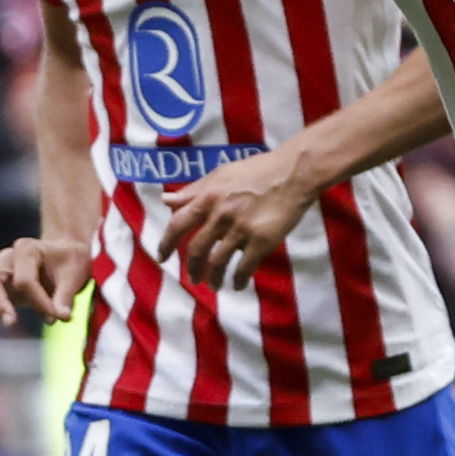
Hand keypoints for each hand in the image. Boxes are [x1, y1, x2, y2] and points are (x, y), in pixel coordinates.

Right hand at [0, 235, 96, 337]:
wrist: (63, 255)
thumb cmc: (69, 262)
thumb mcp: (75, 272)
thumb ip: (66, 295)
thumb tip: (61, 317)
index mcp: (27, 249)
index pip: (24, 279)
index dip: (39, 301)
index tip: (57, 317)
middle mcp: (6, 258)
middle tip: (12, 323)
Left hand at [165, 146, 318, 288]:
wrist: (292, 173)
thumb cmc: (257, 170)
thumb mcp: (220, 175)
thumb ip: (193, 190)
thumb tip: (166, 200)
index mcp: (207, 198)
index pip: (177, 225)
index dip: (166, 244)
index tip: (162, 257)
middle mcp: (219, 215)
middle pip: (196, 250)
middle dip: (192, 268)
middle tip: (193, 278)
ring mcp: (240, 230)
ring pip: (218, 262)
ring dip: (214, 278)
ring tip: (214, 285)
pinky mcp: (260, 241)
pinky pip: (244, 268)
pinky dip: (238, 280)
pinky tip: (238, 284)